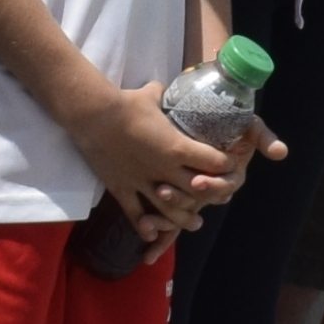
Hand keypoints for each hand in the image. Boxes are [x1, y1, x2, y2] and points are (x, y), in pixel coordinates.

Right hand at [85, 87, 266, 245]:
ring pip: (170, 209)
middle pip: (196, 190)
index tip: (230, 164)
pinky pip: (135, 213)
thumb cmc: (126, 104)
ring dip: (185, 218)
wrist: (93, 116)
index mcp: (177, 147)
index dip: (225, 164)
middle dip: (210, 194)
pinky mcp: (122, 188)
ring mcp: (142, 182)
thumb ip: (163, 96)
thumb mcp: (152, 96)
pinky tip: (151, 235)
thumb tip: (164, 87)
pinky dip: (144, 226)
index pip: (213, 161)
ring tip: (196, 223)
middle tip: (219, 197)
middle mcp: (164, 169)